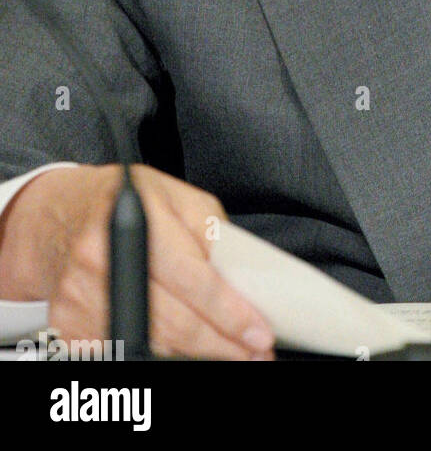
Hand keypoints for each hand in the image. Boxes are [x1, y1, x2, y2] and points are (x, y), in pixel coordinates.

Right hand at [0, 164, 275, 359]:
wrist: (55, 217)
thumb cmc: (119, 201)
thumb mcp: (174, 194)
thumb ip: (209, 230)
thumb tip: (238, 275)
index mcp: (137, 220)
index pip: (192, 279)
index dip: (228, 312)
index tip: (257, 332)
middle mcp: (103, 259)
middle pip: (174, 322)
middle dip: (221, 343)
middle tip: (253, 350)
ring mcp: (81, 297)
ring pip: (152, 343)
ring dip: (195, 353)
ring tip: (228, 350)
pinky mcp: (69, 325)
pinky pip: (125, 349)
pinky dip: (159, 350)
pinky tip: (184, 346)